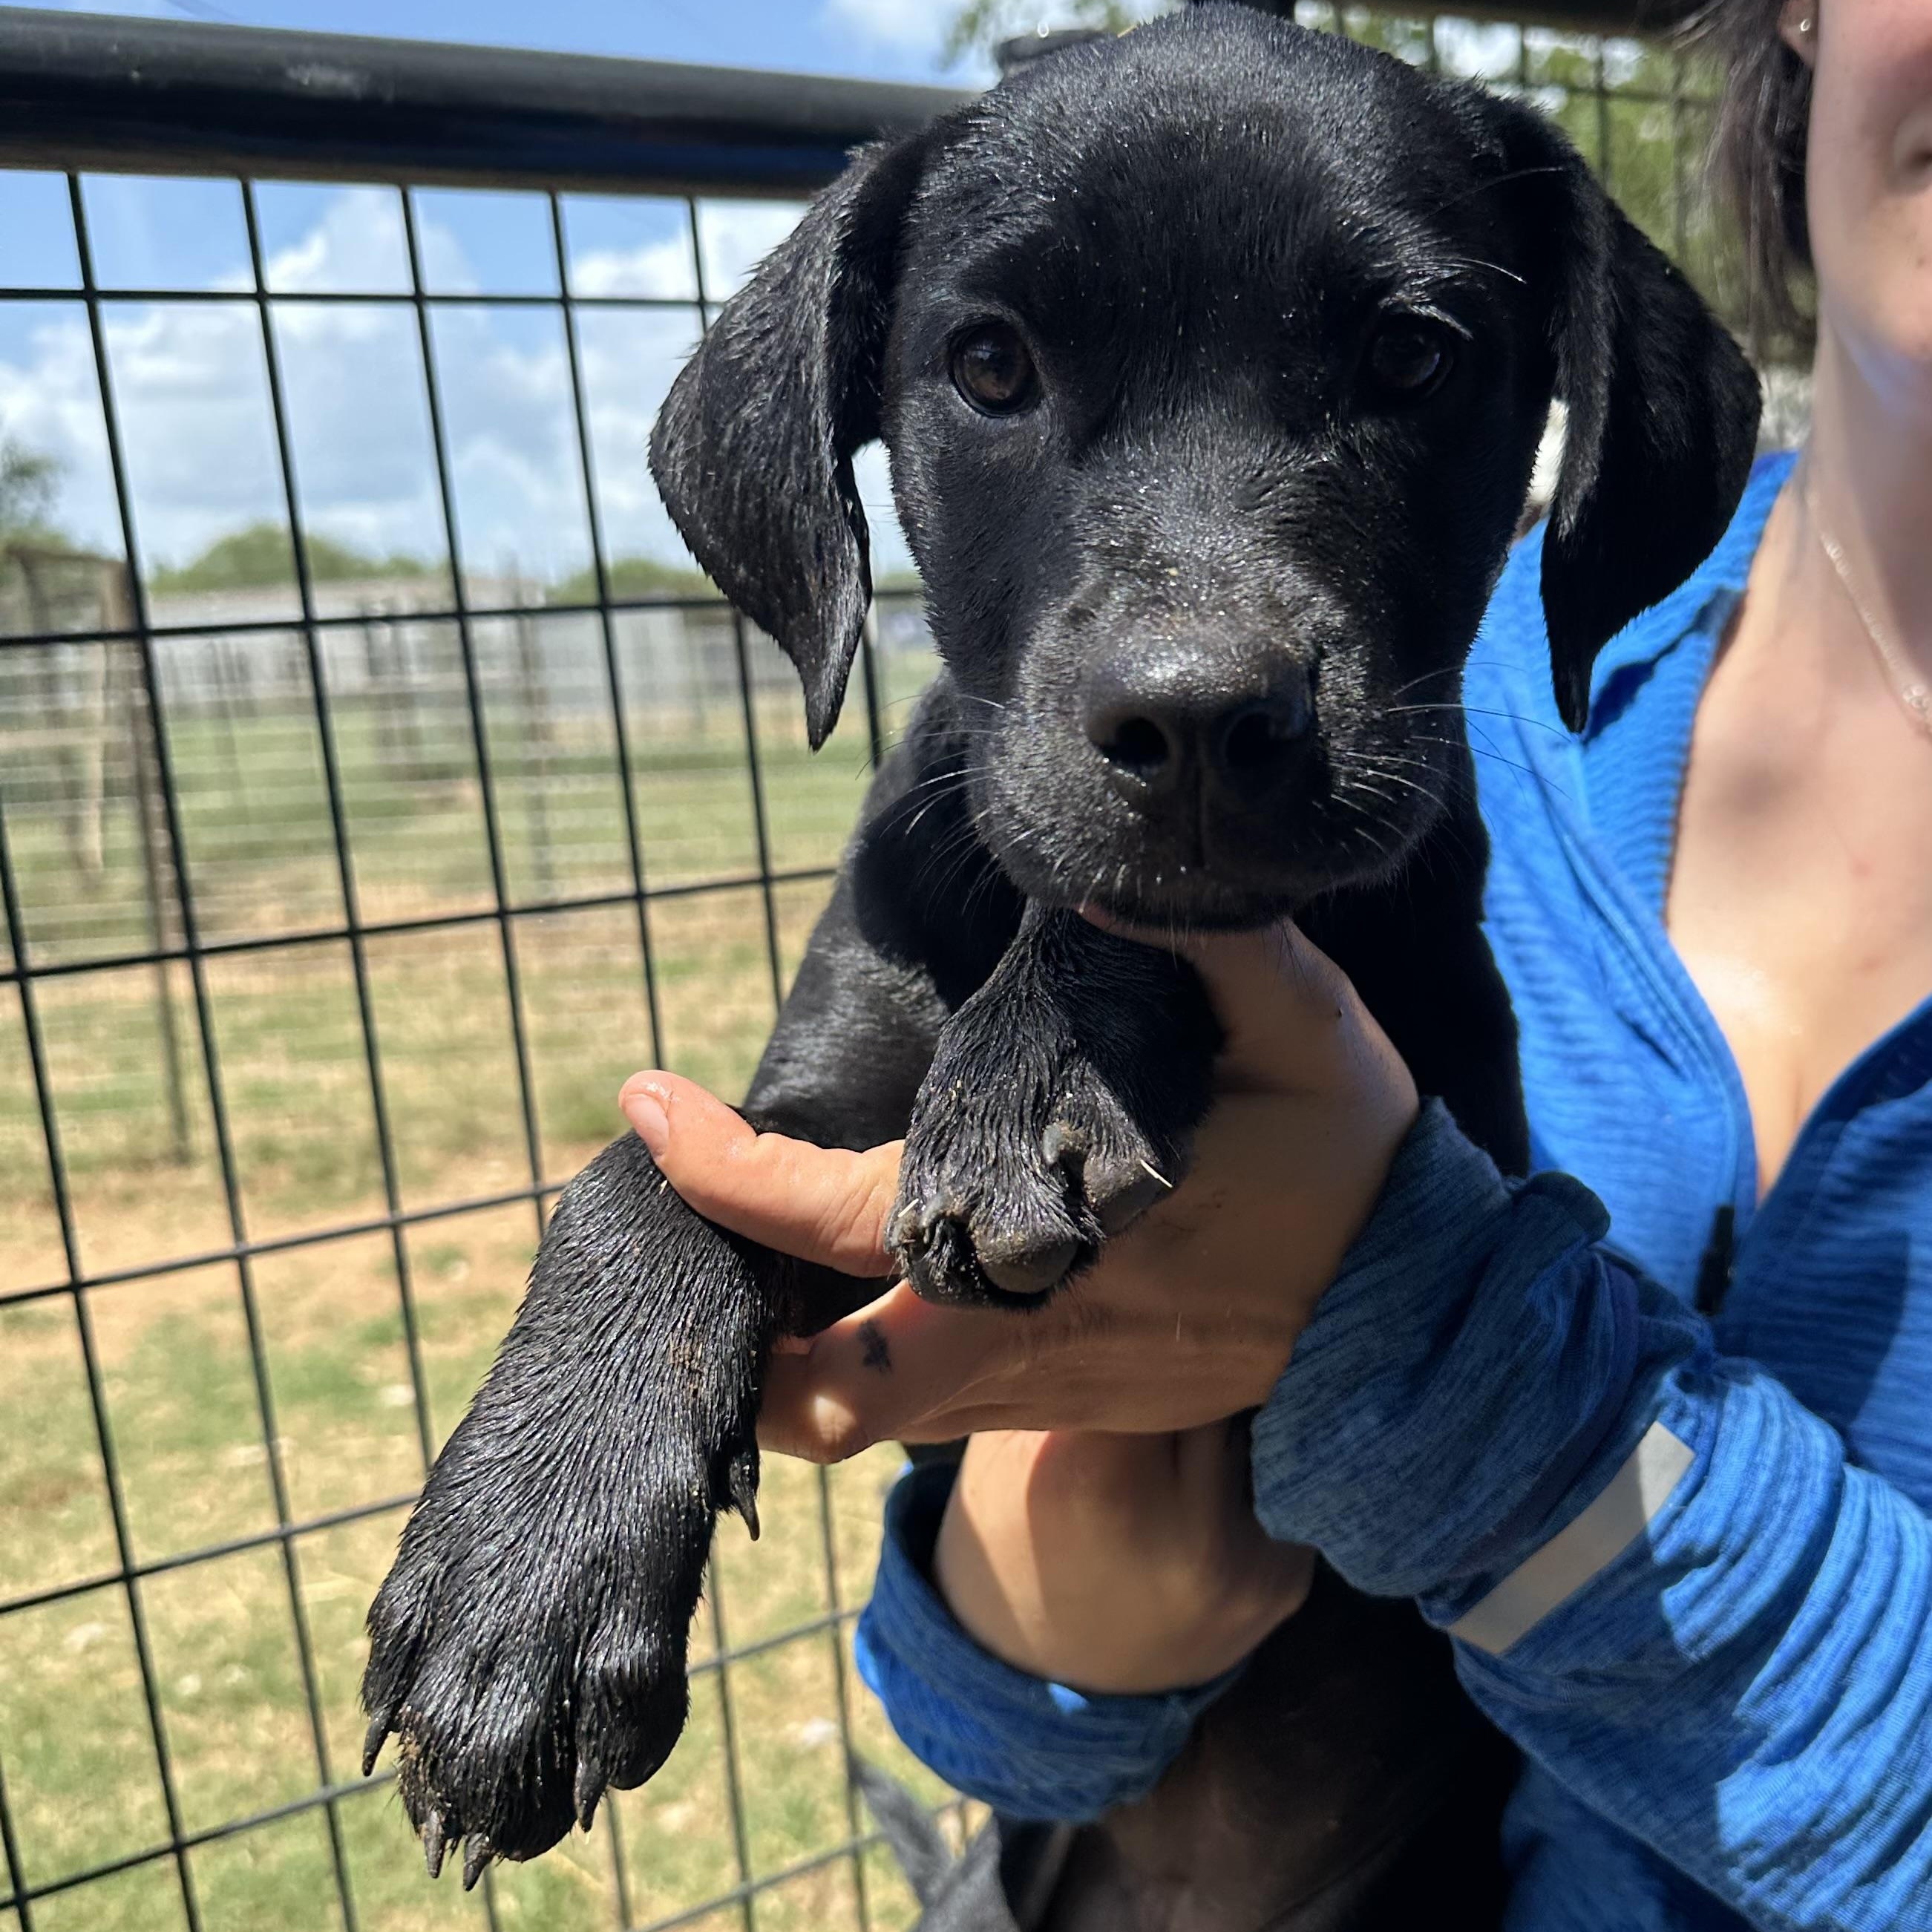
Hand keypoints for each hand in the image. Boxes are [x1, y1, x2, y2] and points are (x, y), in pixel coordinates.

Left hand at [618, 921, 1410, 1691]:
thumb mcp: (1308, 1032)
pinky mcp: (1071, 1406)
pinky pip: (935, 1410)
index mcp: (1063, 1247)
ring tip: (743, 1253)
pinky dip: (866, 1363)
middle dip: (729, 1340)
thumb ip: (1211, 950)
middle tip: (677, 1230)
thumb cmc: (1357, 1172)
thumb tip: (1097, 884)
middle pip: (825, 1392)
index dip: (730, 1171)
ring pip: (870, 1418)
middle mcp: (1033, 1340)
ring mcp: (1047, 1392)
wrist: (1425, 1323)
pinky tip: (855, 1287)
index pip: (850, 1220)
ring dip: (789, 1356)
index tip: (641, 1098)